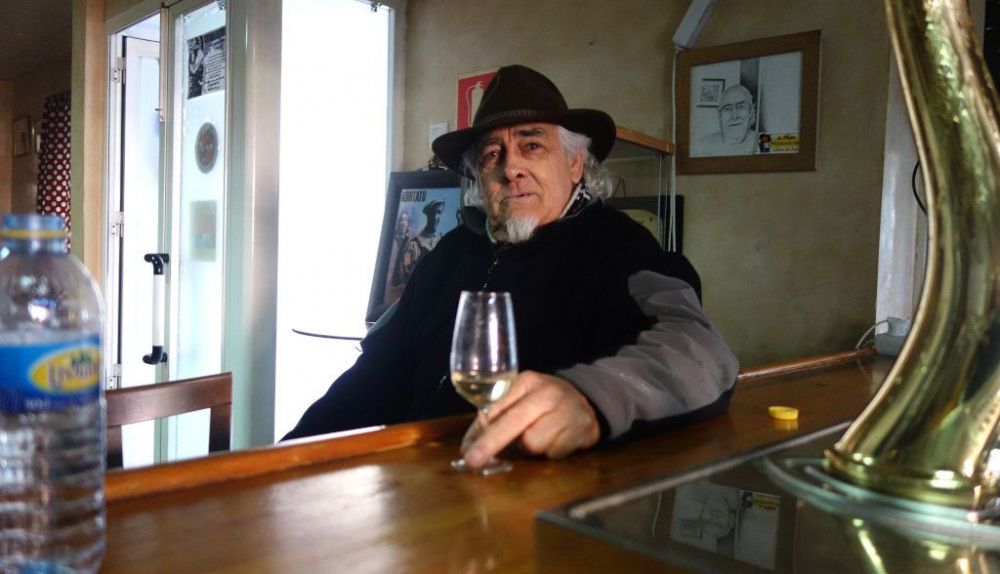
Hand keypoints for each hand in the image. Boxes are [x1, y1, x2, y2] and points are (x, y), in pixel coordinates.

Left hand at [462, 371, 599, 467]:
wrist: (587, 405)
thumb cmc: (545, 405)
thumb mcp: (522, 399)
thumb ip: (499, 415)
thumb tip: (471, 443)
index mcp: (526, 382)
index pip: (497, 406)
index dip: (480, 430)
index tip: (467, 448)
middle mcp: (545, 393)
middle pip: (512, 422)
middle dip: (490, 444)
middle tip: (474, 460)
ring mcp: (564, 410)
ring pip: (532, 443)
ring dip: (531, 448)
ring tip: (541, 436)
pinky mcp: (578, 429)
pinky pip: (551, 452)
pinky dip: (549, 452)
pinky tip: (556, 439)